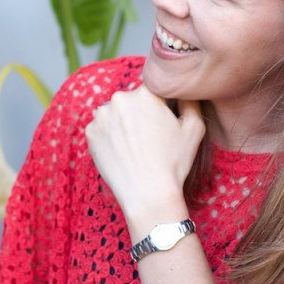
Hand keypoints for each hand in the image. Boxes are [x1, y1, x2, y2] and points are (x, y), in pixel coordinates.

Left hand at [85, 86, 204, 227]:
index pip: (154, 89)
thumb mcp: (194, 128)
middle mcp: (119, 99)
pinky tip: (122, 151)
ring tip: (135, 146)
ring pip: (115, 113)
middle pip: (132, 100)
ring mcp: (101, 116)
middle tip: (150, 137)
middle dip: (140, 113)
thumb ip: (190, 100)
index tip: (162, 122)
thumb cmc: (173, 163)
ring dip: (123, 123)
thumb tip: (183, 89)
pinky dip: (110, 136)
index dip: (160, 105)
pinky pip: (102, 128)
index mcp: (145, 93)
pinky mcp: (89, 132)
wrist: (147, 194)